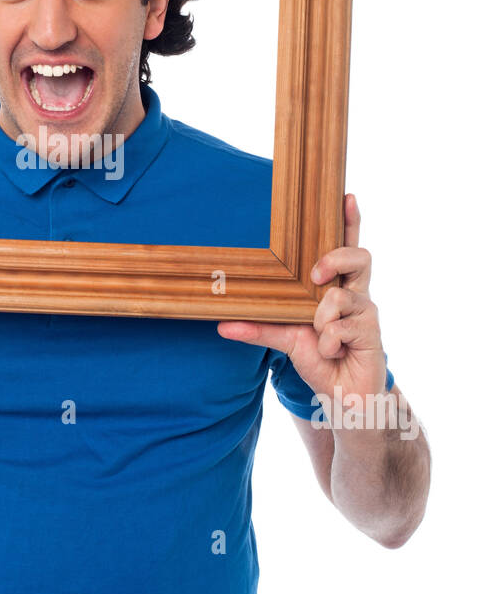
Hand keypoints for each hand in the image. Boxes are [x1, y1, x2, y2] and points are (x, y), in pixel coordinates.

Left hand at [217, 194, 386, 403]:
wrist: (343, 397)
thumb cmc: (319, 360)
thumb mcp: (284, 339)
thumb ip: (257, 327)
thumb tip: (220, 325)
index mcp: (337, 287)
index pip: (347, 248)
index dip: (350, 222)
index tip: (346, 196)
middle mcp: (356, 294)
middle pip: (359, 256)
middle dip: (335, 258)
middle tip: (315, 274)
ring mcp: (366, 311)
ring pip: (340, 298)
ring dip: (322, 321)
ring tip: (321, 339)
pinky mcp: (372, 332)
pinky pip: (340, 328)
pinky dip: (328, 343)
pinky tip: (332, 354)